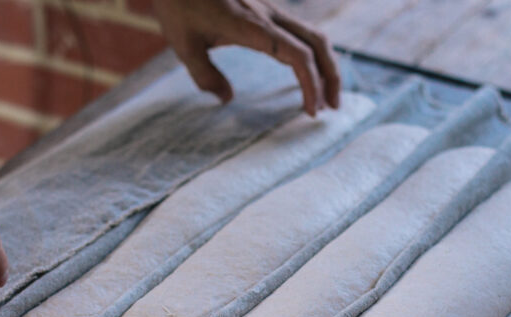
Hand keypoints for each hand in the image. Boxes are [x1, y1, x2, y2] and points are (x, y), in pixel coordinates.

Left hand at [152, 0, 340, 115]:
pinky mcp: (265, 9)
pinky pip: (299, 31)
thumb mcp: (183, 44)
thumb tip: (226, 99)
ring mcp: (270, 9)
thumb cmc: (178, 3)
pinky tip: (307, 71)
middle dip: (331, 76)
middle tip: (332, 108)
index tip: (311, 111)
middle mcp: (268, 15)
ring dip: (325, 65)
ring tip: (325, 95)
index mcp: (252, 25)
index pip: (298, 54)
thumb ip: (205, 75)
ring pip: (313, 34)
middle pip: (317, 42)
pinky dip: (311, 54)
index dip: (311, 83)